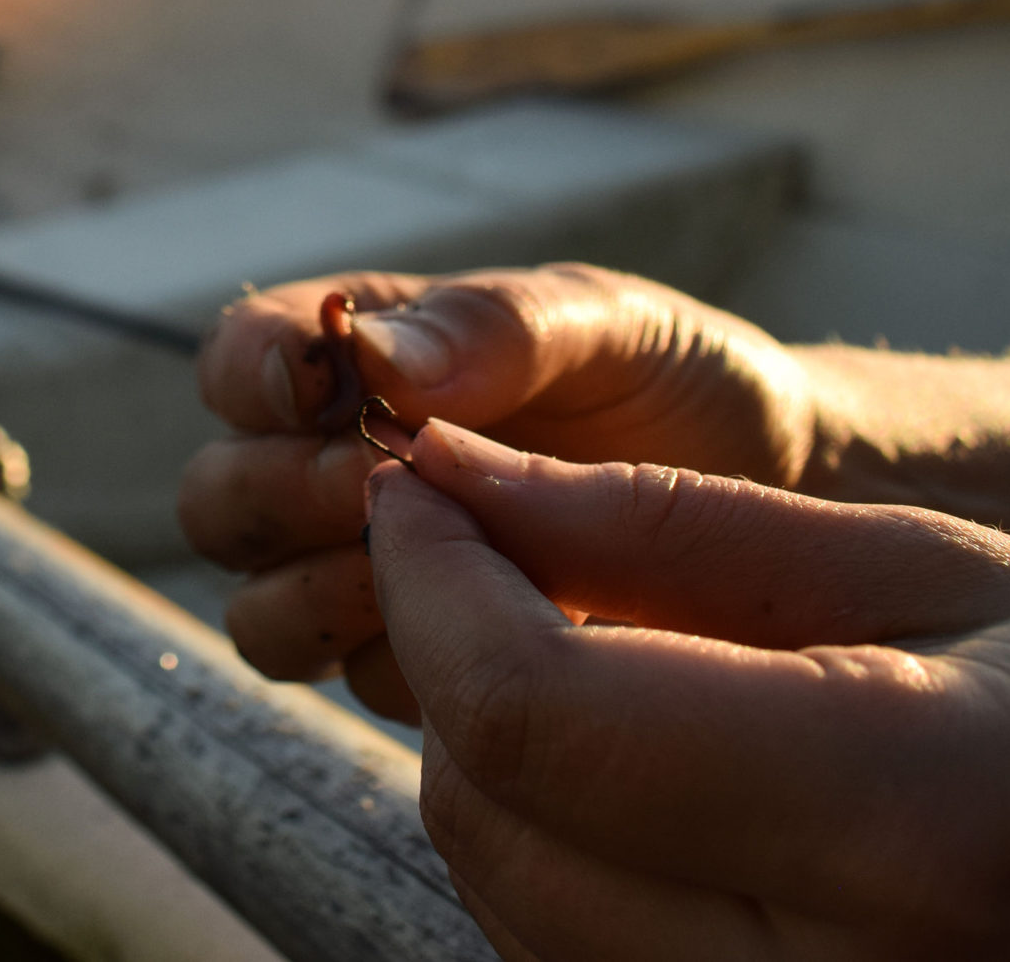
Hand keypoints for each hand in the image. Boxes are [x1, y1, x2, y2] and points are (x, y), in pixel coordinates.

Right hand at [180, 266, 815, 720]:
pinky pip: (359, 687)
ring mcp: (373, 579)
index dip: (253, 374)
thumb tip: (381, 361)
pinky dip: (401, 661)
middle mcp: (339, 470)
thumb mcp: (609, 324)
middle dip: (279, 495)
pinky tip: (488, 630)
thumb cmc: (683, 383)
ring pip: (257, 613)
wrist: (791, 499)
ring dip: (312, 595)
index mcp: (362, 359)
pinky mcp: (422, 670)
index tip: (319, 385)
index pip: (242, 360)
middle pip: (218, 500)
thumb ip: (496, 329)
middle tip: (377, 482)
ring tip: (422, 565)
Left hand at [371, 421, 1009, 958]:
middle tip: (500, 546)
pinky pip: (560, 958)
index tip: (418, 485)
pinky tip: (650, 773)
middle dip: (453, 654)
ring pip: (501, 894)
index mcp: (913, 827)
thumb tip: (453, 477)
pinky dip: (558, 844)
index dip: (434, 580)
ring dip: (498, 751)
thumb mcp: (952, 574)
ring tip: (612, 660)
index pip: (539, 713)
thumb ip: (677, 528)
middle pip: (490, 810)